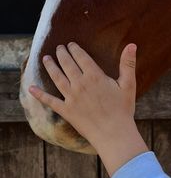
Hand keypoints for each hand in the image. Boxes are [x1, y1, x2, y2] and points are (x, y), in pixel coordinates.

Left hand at [29, 42, 147, 176]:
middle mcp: (80, 84)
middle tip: (58, 48)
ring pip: (57, 77)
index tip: (70, 44)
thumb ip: (128, 64)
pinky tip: (30, 88)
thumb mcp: (128, 84)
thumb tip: (132, 44)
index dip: (74, 49)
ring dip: (50, 67)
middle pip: (67, 64)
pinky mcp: (66, 110)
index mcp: (94, 76)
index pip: (81, 57)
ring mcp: (71, 97)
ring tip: (45, 58)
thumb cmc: (123, 109)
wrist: (114, 134)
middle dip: (62, 54)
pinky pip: (50, 101)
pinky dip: (39, 94)